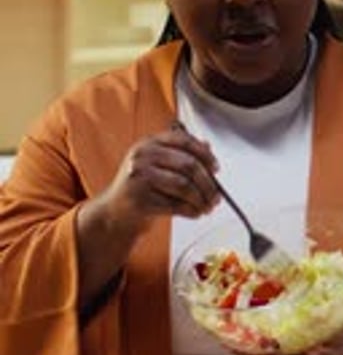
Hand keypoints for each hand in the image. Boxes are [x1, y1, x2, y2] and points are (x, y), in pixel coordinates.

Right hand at [102, 121, 219, 231]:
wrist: (115, 212)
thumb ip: (180, 154)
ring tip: (207, 207)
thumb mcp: (156, 164)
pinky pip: (175, 205)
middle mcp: (142, 157)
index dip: (205, 154)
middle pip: (188, 165)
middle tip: (216, 196)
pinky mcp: (140, 200)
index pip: (184, 141)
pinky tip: (195, 213)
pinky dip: (191, 211)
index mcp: (148, 143)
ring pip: (184, 187)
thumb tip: (208, 147)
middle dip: (208, 184)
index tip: (216, 168)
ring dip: (201, 200)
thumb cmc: (140, 187)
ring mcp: (139, 178)